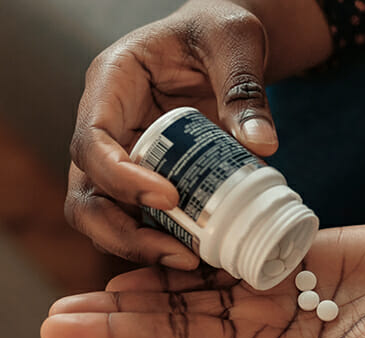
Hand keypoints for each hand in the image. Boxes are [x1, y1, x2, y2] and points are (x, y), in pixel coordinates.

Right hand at [66, 0, 330, 267]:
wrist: (222, 47)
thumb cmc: (220, 32)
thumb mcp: (236, 42)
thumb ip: (245, 89)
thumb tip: (261, 145)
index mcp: (113, 82)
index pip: (91, 140)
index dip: (120, 178)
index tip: (169, 198)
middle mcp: (107, 125)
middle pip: (86, 193)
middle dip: (123, 232)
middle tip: (179, 253)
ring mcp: (123, 157)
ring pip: (106, 216)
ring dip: (141, 246)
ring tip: (192, 261)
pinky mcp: (146, 179)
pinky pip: (139, 220)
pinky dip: (162, 241)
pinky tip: (199, 254)